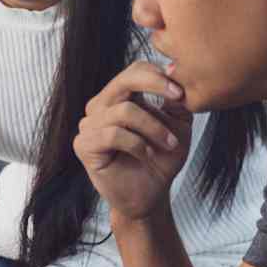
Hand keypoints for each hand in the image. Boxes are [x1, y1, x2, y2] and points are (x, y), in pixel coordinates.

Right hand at [74, 61, 192, 220]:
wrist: (150, 195)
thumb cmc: (162, 160)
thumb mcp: (178, 125)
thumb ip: (176, 100)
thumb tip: (175, 70)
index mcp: (120, 97)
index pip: (134, 70)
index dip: (159, 75)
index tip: (183, 91)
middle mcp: (101, 106)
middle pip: (124, 80)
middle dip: (155, 85)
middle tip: (178, 98)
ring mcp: (89, 125)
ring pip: (124, 110)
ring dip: (154, 127)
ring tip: (169, 144)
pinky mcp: (83, 145)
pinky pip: (113, 134)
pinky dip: (137, 144)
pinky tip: (147, 155)